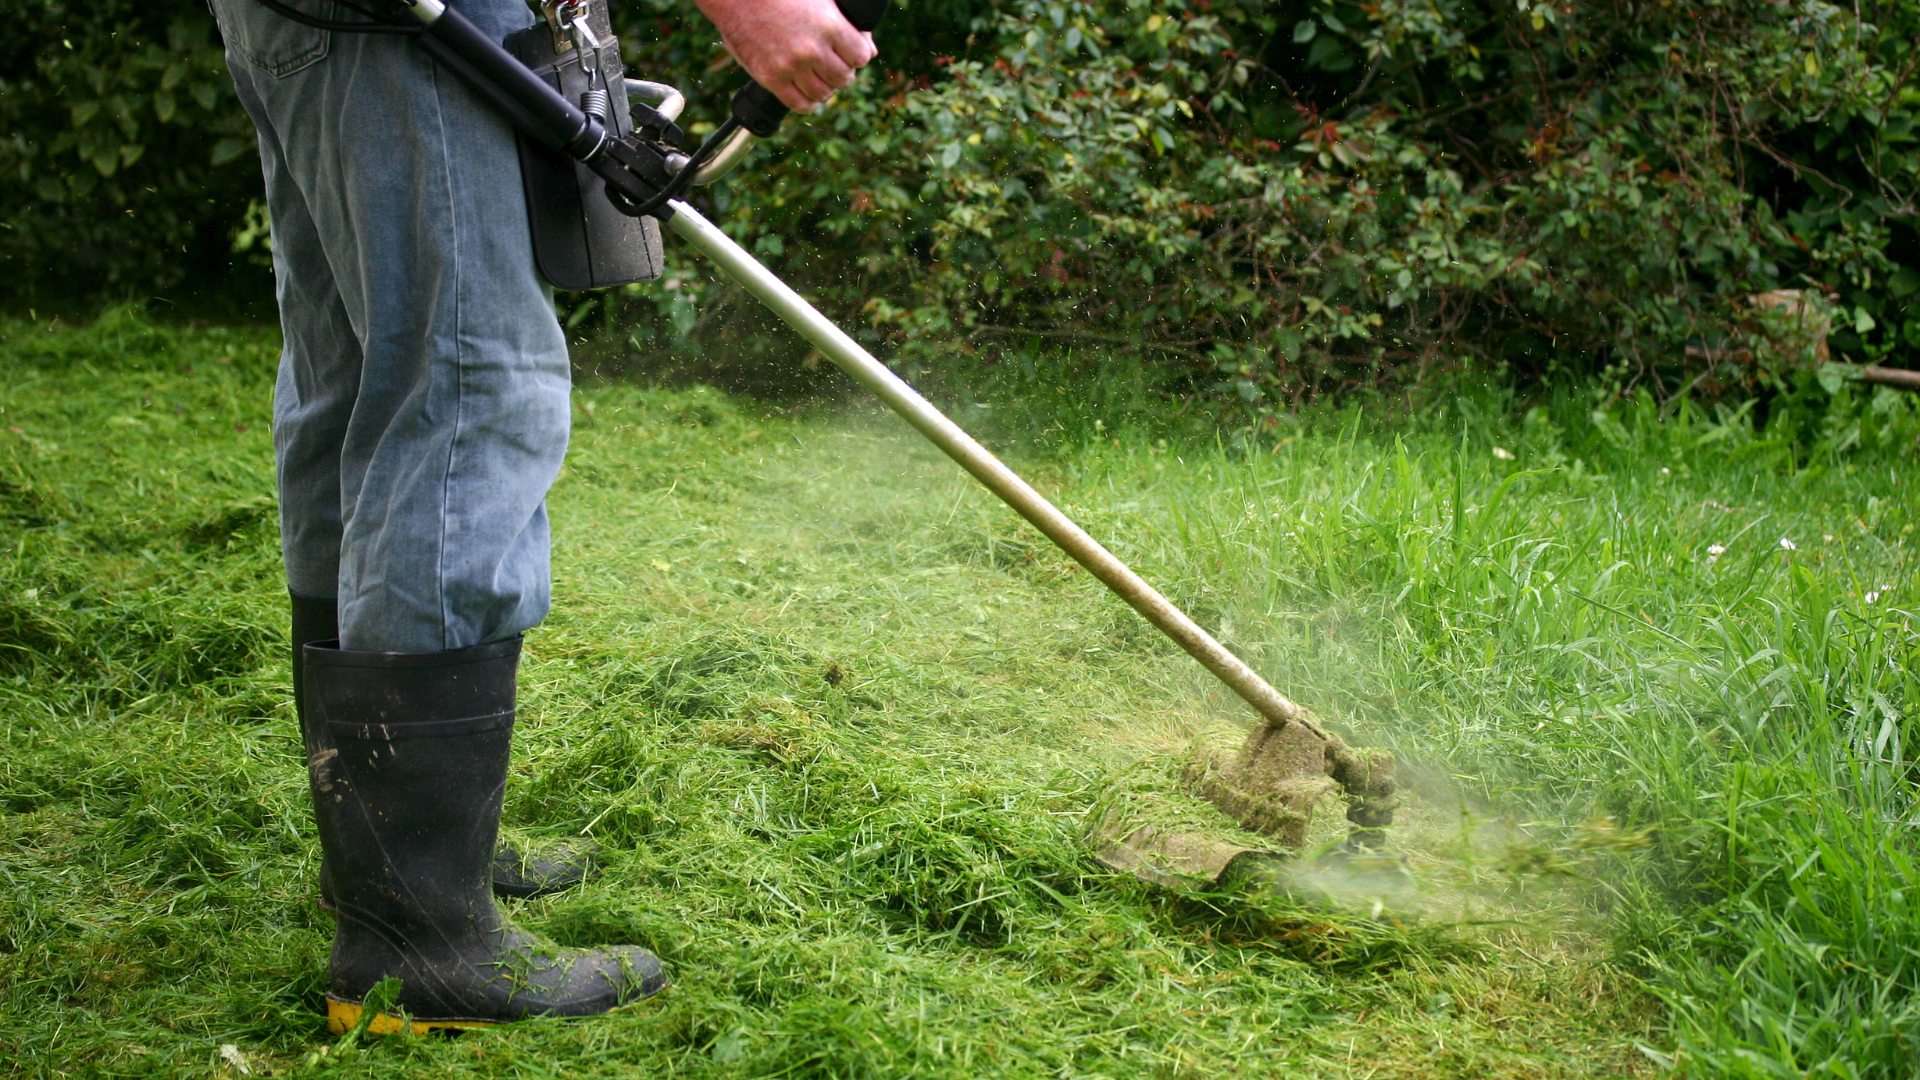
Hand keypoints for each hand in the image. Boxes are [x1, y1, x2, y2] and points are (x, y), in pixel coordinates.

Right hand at [694, 0, 877, 112]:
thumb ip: (846, 22)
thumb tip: (868, 48)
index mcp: (829, 25)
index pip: (862, 57)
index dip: (857, 54)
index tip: (848, 52)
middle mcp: (812, 50)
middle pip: (844, 78)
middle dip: (841, 71)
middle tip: (831, 63)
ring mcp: (791, 67)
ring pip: (824, 94)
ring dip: (824, 86)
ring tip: (817, 75)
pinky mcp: (771, 78)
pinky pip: (800, 105)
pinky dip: (807, 101)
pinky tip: (805, 89)